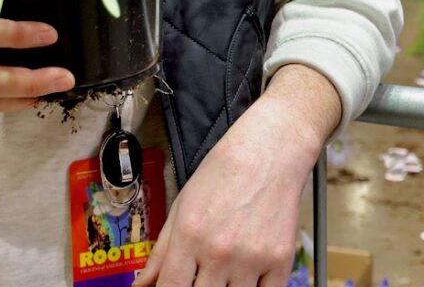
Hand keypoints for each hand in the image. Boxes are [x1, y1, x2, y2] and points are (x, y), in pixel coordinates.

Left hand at [135, 66, 340, 286]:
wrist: (271, 150)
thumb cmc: (224, 172)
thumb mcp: (182, 206)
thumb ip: (160, 252)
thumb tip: (142, 285)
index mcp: (190, 236)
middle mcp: (220, 252)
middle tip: (203, 275)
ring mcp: (252, 259)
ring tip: (225, 269)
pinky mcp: (281, 260)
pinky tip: (248, 276)